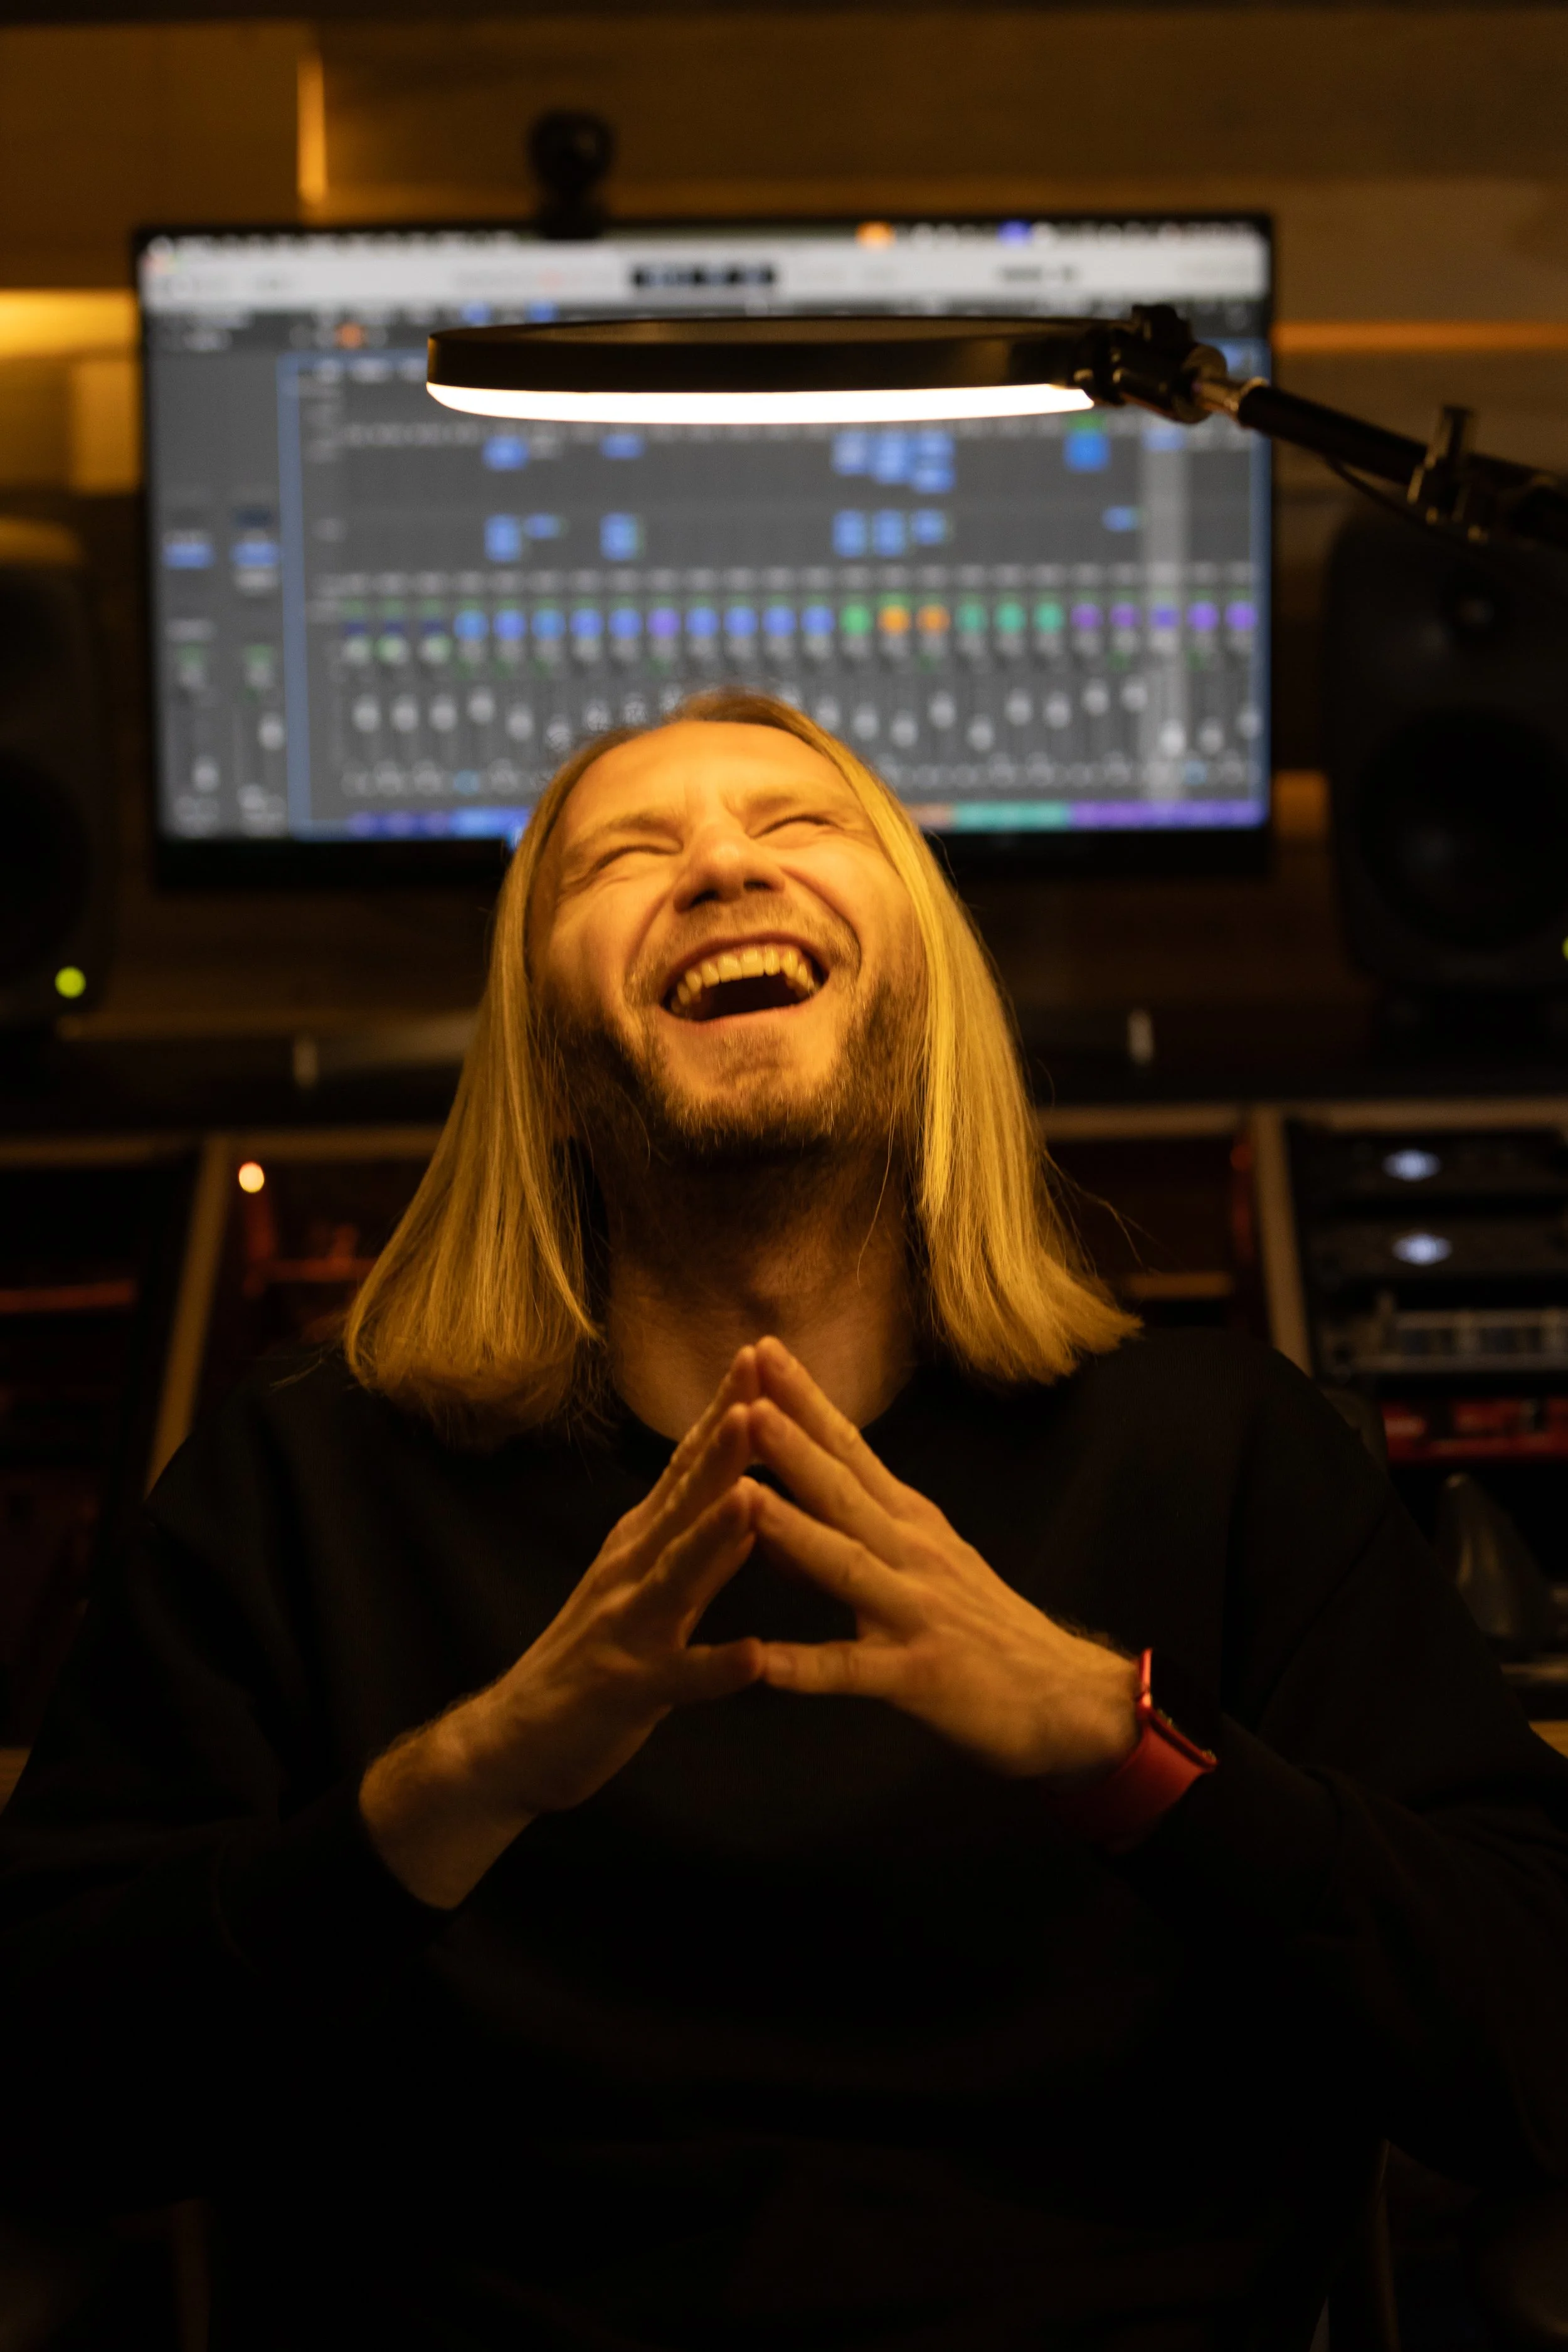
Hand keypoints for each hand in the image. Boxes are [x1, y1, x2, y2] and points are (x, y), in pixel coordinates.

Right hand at [361, 1350, 766, 1905]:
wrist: (516, 1738)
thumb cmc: (596, 1656)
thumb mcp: (651, 1586)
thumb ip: (701, 1545)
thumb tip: (753, 1490)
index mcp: (641, 1540)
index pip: (688, 1464)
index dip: (724, 1410)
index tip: (762, 1357)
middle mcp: (630, 1568)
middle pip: (683, 1499)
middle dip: (725, 1445)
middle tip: (762, 1390)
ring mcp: (625, 1626)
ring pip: (675, 1574)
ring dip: (713, 1536)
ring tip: (754, 1498)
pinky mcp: (627, 1688)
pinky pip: (677, 1678)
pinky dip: (714, 1668)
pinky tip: (753, 1657)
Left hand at [744, 1340, 1138, 1785]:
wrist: (1064, 1696)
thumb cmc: (983, 1626)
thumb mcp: (919, 1564)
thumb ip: (846, 1534)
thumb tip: (769, 1503)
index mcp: (909, 1521)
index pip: (851, 1448)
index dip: (807, 1400)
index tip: (761, 1350)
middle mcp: (912, 1552)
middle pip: (844, 1490)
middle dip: (793, 1442)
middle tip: (745, 1391)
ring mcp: (916, 1611)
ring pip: (846, 1563)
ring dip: (794, 1529)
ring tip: (743, 1494)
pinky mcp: (919, 1674)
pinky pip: (855, 1670)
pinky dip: (808, 1666)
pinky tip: (763, 1662)